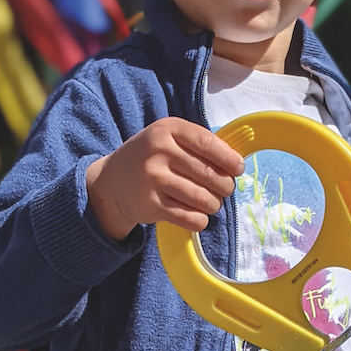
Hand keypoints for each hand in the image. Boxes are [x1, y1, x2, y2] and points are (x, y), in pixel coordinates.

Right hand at [86, 117, 244, 240]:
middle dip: (225, 186)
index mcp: (168, 130)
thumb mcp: (168, 138)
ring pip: (203, 199)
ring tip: (211, 203)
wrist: (112, 181)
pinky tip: (198, 216)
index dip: (229, 159)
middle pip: (209, 175)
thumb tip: (235, 162)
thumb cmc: (150, 158)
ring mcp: (154, 179)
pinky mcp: (151, 205)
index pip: (208, 144)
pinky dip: (200, 220)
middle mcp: (159, 152)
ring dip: (214, 205)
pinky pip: (190, 218)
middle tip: (224, 189)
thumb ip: (198, 145)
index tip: (238, 169)